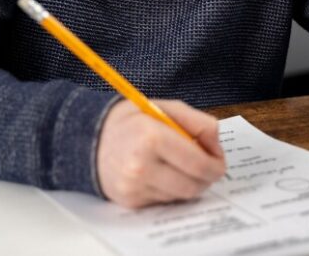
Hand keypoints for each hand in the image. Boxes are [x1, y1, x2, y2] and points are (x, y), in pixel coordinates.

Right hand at [97, 99, 226, 207]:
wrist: (89, 139)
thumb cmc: (131, 121)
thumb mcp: (164, 108)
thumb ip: (197, 122)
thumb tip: (217, 146)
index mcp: (151, 137)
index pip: (198, 164)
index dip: (216, 164)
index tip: (218, 160)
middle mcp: (141, 166)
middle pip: (193, 186)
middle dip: (206, 177)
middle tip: (207, 166)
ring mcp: (134, 187)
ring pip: (181, 196)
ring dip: (189, 184)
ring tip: (181, 166)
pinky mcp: (130, 201)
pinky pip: (165, 201)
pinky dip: (171, 190)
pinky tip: (162, 174)